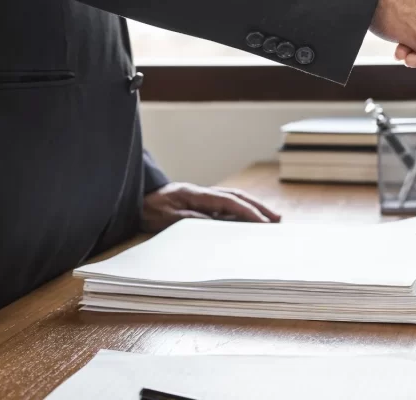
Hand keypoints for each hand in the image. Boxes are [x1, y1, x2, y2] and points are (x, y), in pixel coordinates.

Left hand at [141, 182, 280, 232]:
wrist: (138, 199)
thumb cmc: (150, 209)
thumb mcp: (166, 218)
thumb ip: (190, 220)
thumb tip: (215, 223)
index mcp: (196, 193)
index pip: (229, 201)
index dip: (247, 212)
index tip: (262, 223)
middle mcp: (204, 192)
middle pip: (237, 197)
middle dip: (259, 207)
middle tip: (277, 219)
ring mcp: (204, 197)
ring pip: (235, 200)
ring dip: (254, 208)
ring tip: (271, 219)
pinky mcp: (203, 203)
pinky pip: (227, 206)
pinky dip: (242, 211)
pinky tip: (250, 220)